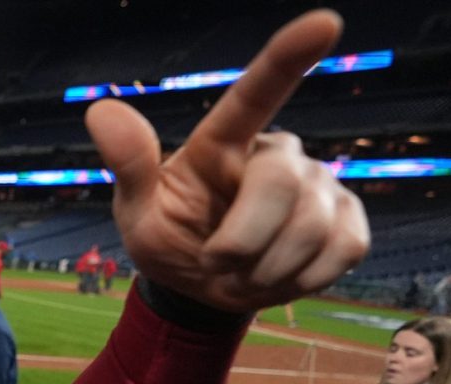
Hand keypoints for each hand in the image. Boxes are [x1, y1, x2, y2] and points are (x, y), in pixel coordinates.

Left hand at [87, 10, 367, 312]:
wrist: (204, 289)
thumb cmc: (170, 239)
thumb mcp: (138, 213)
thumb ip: (131, 165)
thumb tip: (100, 110)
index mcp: (225, 142)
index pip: (257, 93)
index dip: (288, 56)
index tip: (322, 23)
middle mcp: (278, 153)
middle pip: (280, 185)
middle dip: (241, 242)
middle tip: (214, 262)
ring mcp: (320, 185)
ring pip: (311, 228)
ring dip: (265, 270)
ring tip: (242, 272)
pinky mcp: (350, 221)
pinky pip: (343, 250)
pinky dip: (302, 279)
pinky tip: (278, 274)